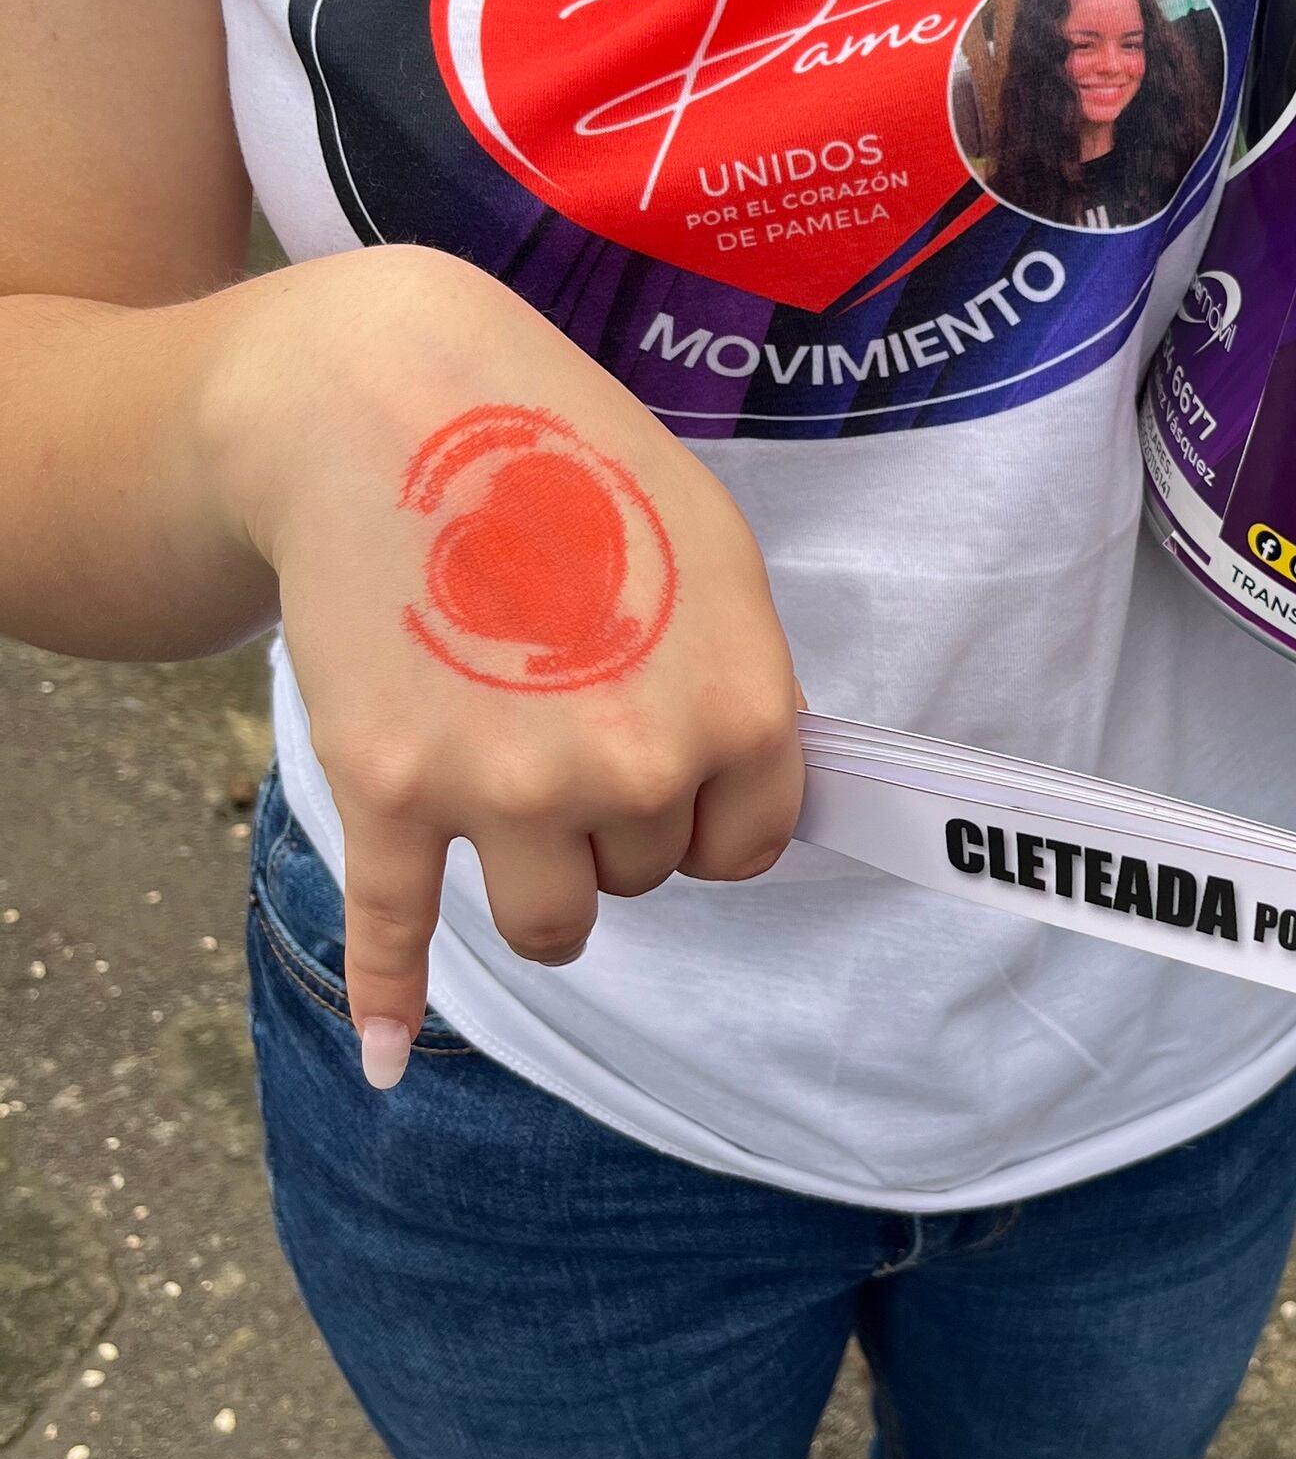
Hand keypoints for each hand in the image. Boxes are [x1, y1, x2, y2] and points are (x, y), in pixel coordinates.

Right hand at [208, 247, 802, 1082]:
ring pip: (552, 921)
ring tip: (506, 790)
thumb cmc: (574, 466)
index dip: (704, 808)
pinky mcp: (392, 791)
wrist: (400, 407)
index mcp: (740, 712)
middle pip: (641, 873)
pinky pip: (397, 927)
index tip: (664, 757)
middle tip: (560, 701)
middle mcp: (634, 767)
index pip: (743, 847)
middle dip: (610, 813)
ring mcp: (507, 789)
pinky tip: (384, 1051)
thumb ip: (743, 692)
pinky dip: (388, 994)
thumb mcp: (718, 560)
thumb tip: (749, 802)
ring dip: (538, 879)